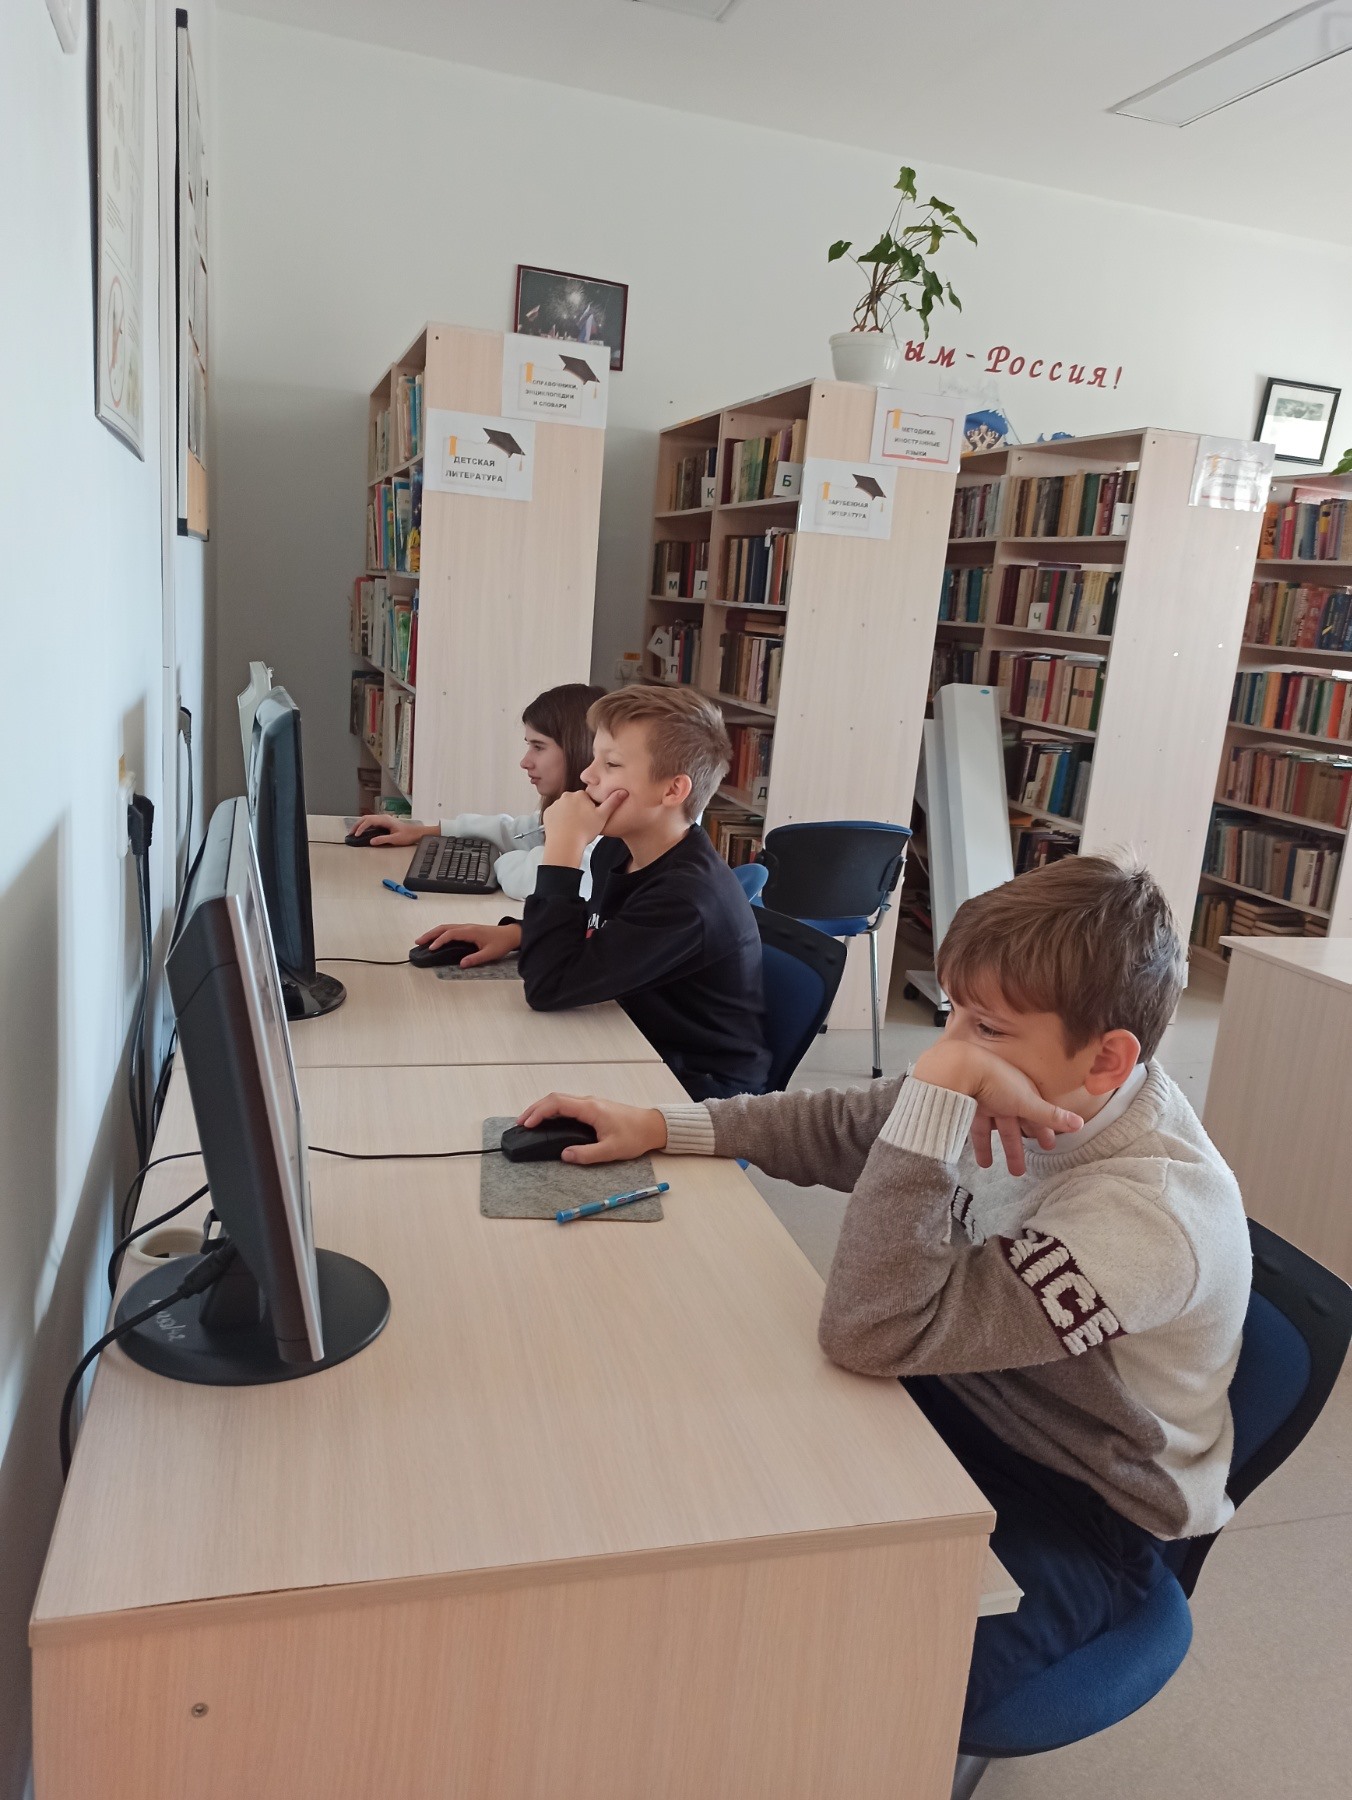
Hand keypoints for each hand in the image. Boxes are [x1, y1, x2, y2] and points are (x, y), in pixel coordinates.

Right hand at [350, 814, 435, 847]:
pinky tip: (362, 831)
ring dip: (360, 825)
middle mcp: (383, 818)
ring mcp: (383, 819)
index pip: (369, 821)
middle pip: (366, 818)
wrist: (415, 833)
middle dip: (357, 825)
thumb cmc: (407, 835)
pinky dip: (364, 825)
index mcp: (385, 820)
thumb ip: (383, 840)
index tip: (356, 834)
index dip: (361, 827)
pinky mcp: (384, 823)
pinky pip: (371, 822)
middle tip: (350, 833)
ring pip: (368, 819)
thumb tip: (371, 841)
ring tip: (354, 832)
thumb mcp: (395, 839)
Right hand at [415, 921, 521, 966]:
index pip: (450, 934)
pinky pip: (450, 929)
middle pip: (444, 928)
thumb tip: (461, 964)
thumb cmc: (501, 943)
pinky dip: (440, 933)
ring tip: (423, 940)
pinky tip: (436, 939)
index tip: (431, 948)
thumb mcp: (490, 953)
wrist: (510, 934)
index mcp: (471, 932)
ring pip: (446, 927)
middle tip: (418, 942)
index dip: (440, 941)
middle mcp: (467, 927)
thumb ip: (475, 959)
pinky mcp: (468, 930)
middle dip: (430, 934)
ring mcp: (467, 927)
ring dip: (434, 933)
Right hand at [516, 1092, 667, 1165]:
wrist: (652, 1127)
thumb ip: (586, 1154)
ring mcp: (590, 1104)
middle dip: (535, 1109)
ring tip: (529, 1122)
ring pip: (560, 1100)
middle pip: (554, 1099)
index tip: (526, 1123)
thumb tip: (564, 1155)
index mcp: (591, 1109)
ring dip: (543, 1109)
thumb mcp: (611, 1150)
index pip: (557, 1104)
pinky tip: (548, 1121)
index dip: (538, 1112)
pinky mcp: (593, 1108)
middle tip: (520, 1123)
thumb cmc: (635, 1136)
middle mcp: (589, 1102)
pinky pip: (567, 1105)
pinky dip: (553, 1111)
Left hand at [542, 788, 625, 863]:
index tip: (591, 818)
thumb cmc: (585, 831)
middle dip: (579, 810)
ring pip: (565, 808)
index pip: (587, 798)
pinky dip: (559, 820)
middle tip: (584, 824)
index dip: (591, 808)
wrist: (565, 844)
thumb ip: (613, 802)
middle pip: (576, 802)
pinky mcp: (547, 813)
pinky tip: (565, 828)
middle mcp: (566, 796)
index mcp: (580, 795)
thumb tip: (624, 791)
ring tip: (574, 828)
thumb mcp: (603, 816)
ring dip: (569, 815)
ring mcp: (555, 804)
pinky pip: (555, 814)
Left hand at [910, 1041, 1082, 1176]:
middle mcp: (1004, 1095)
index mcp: (1022, 1091)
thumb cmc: (996, 1079)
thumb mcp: (1028, 1101)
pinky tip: (973, 1152)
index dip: (1042, 1131)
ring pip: (991, 1128)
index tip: (1048, 1146)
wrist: (960, 1068)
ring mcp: (984, 1100)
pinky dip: (975, 1141)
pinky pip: (973, 1126)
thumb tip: (1080, 1123)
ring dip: (992, 1149)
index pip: (1036, 1114)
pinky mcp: (966, 1104)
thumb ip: (1051, 1115)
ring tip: (990, 1168)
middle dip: (1016, 1148)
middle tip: (1019, 1171)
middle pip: (1013, 1126)